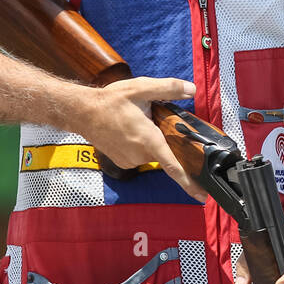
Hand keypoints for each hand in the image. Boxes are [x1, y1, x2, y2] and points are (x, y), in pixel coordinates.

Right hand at [74, 77, 209, 202]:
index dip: (189, 182)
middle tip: (152, 118)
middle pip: (166, 152)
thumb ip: (168, 88)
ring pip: (153, 152)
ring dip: (152, 140)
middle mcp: (140, 154)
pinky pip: (141, 154)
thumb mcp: (141, 88)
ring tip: (137, 121)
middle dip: (166, 138)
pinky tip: (130, 130)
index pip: (173, 166)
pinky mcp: (123, 162)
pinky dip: (141, 144)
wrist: (81, 112)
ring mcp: (130, 161)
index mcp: (148, 140)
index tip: (201, 195)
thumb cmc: (109, 101)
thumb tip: (191, 89)